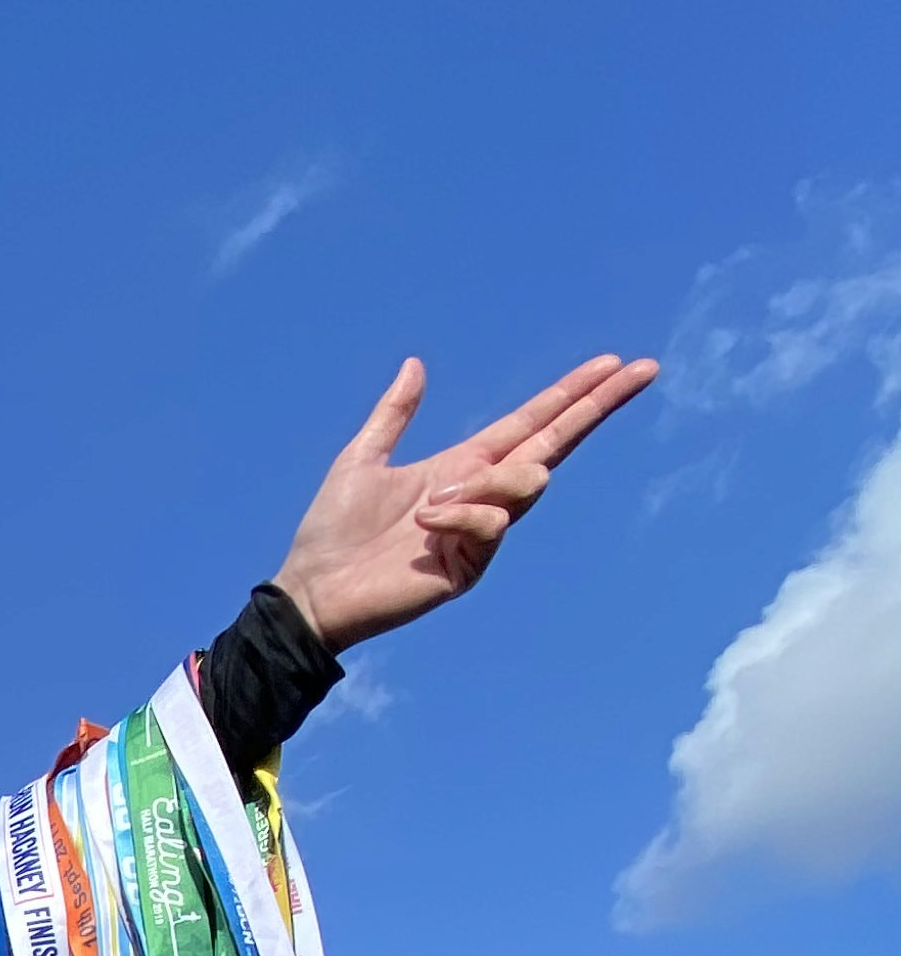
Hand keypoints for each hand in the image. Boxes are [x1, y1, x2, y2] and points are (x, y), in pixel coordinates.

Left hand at [271, 352, 658, 650]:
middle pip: (555, 443)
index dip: (572, 395)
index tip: (613, 364)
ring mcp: (481, 534)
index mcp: (463, 467)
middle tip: (643, 369)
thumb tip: (414, 364)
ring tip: (428, 505)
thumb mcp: (362, 458)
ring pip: (527, 482)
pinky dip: (459, 515)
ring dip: (484, 482)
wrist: (312, 591)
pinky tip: (424, 525)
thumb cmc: (332, 532)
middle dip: (596, 406)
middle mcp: (481, 496)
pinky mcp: (472, 567)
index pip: (532, 423)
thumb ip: (394, 414)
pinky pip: (492, 524)